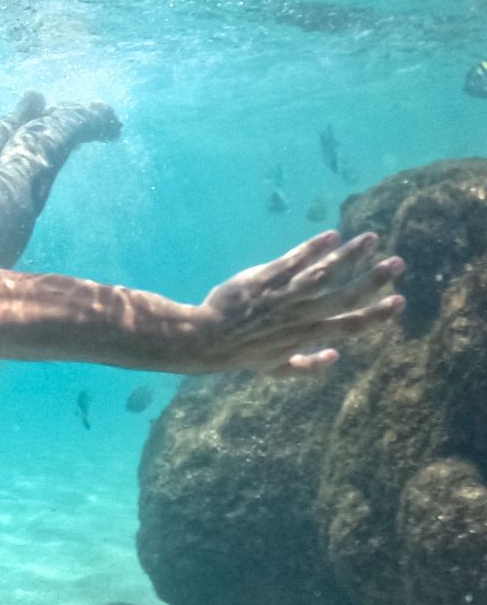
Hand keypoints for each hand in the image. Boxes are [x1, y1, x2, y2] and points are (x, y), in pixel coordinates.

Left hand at [193, 230, 404, 375]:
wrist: (205, 338)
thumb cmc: (241, 352)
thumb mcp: (275, 369)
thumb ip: (308, 365)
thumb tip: (336, 356)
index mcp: (307, 335)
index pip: (350, 324)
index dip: (377, 314)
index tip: (399, 301)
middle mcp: (300, 314)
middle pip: (344, 295)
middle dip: (374, 279)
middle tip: (397, 262)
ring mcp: (283, 295)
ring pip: (323, 273)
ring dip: (349, 255)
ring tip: (371, 238)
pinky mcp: (265, 278)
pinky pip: (293, 260)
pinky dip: (313, 248)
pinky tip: (331, 235)